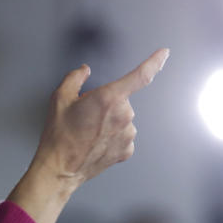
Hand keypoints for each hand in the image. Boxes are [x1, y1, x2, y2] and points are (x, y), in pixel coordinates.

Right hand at [7, 48, 169, 222]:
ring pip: (123, 119)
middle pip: (121, 100)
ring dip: (110, 122)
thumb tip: (85, 70)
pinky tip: (96, 143)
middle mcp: (123, 115)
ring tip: (88, 133)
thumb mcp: (59, 98)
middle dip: (107, 104)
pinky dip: (112, 137)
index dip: (154, 62)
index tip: (164, 53)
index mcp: (109, 98)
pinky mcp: (127, 151)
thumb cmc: (59, 135)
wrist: (60, 168)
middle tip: (86, 117)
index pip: (140, 76)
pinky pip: (123, 136)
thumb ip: (75, 77)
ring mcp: (127, 135)